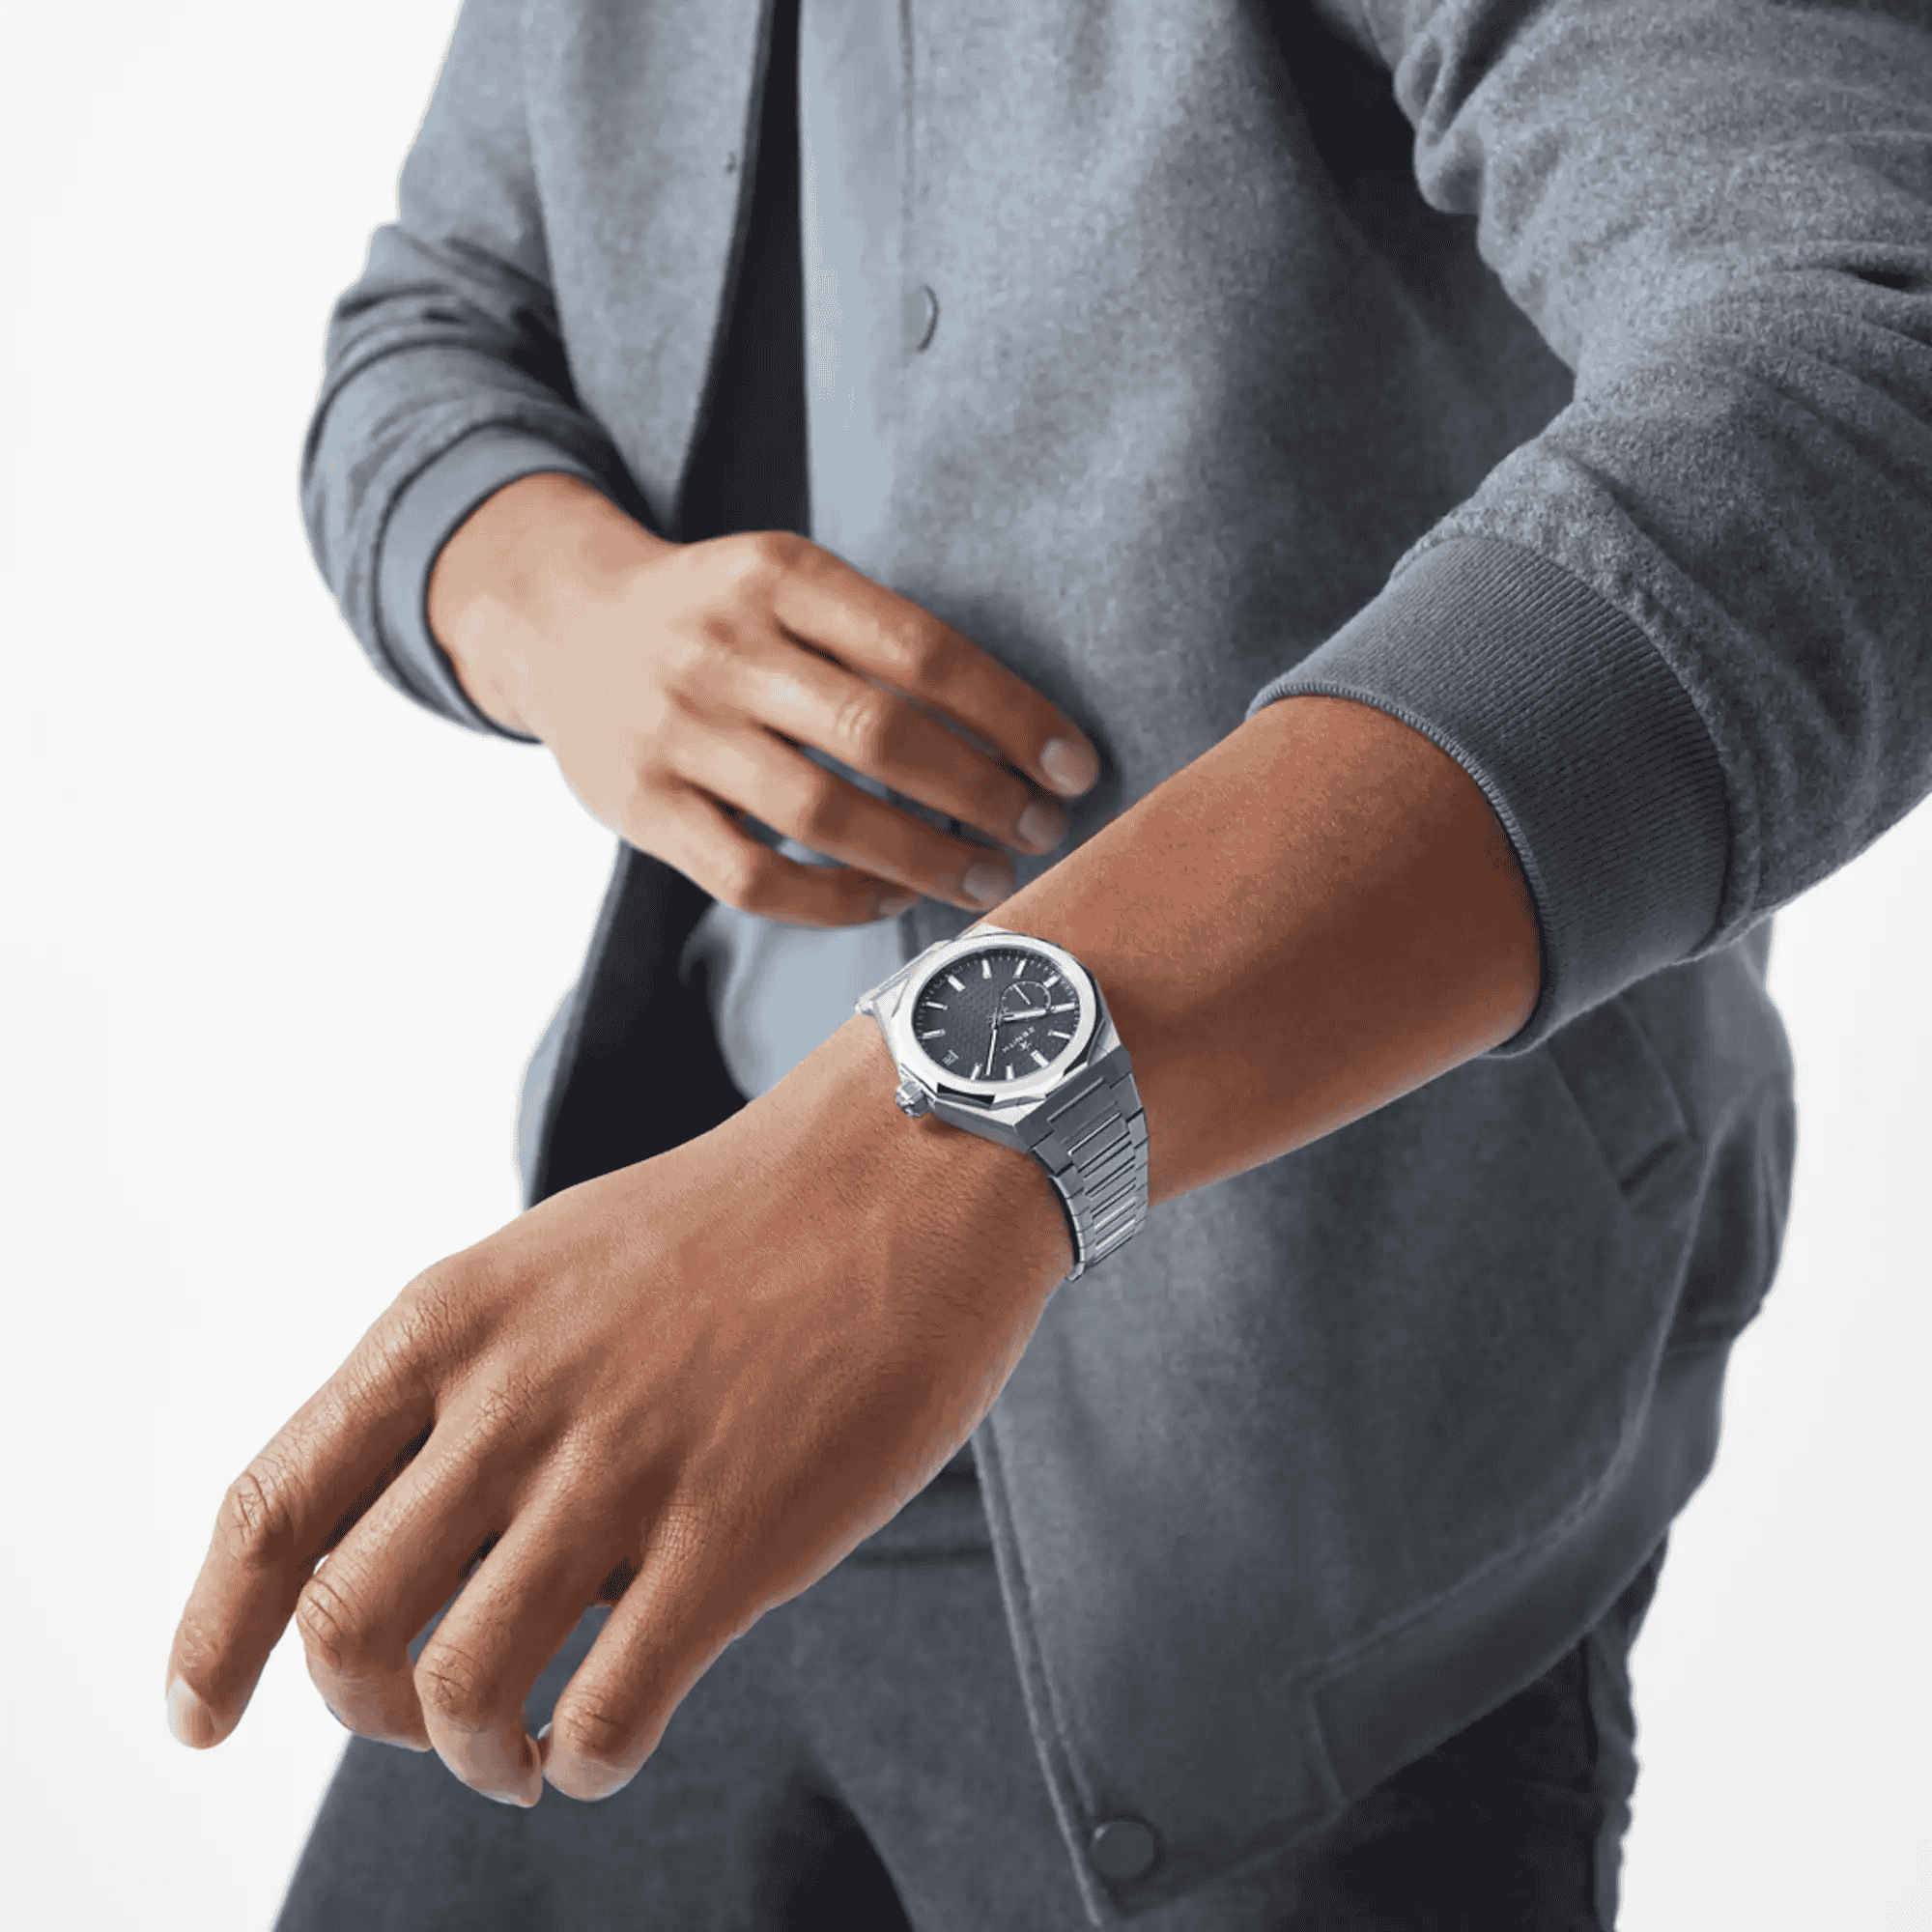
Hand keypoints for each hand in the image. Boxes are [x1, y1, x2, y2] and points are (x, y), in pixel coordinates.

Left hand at [163, 1025, 1071, 1804]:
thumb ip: (468, 1385)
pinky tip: (603, 1745)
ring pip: (460, 1689)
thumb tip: (414, 1542)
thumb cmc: (739, 1223)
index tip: (201, 1717)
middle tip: (423, 1719)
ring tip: (522, 1753)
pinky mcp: (738, 1534)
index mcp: (451, 1322)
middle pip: (345, 1624)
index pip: (272, 1509)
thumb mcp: (554, 1263)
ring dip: (472, 1757)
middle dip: (363, 1710)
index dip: (211, 1640)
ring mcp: (625, 1468)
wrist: (910, 1169)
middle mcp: (516, 1397)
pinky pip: (607, 1714)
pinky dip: (583, 1763)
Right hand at [429, 474, 1102, 926]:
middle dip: (981, 794)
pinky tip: (886, 899)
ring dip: (924, 858)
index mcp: (779, 575)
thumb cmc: (716, 616)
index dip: (1011, 715)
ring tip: (986, 877)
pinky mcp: (640, 806)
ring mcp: (675, 731)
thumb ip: (877, 642)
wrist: (562, 625)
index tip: (1072, 766)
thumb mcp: (786, 583)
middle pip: (880, 734)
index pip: (922, 651)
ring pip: (822, 815)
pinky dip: (834, 901)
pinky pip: (753, 878)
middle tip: (1042, 830)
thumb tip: (1012, 740)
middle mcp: (723, 647)